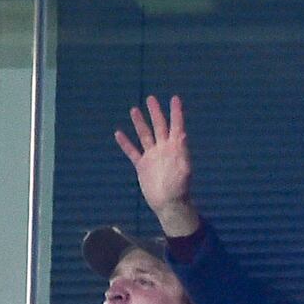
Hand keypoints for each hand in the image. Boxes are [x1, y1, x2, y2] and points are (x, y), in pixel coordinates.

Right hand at [115, 95, 199, 236]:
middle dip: (155, 112)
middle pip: (159, 126)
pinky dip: (126, 143)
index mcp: (176, 148)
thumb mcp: (184, 170)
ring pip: (145, 136)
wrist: (169, 205)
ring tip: (134, 109)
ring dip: (140, 123)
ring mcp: (152, 157)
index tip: (175, 98)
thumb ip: (183, 152)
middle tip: (151, 98)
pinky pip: (132, 152)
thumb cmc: (180, 189)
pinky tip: (119, 133)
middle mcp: (164, 149)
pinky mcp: (142, 166)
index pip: (176, 126)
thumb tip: (183, 133)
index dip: (176, 112)